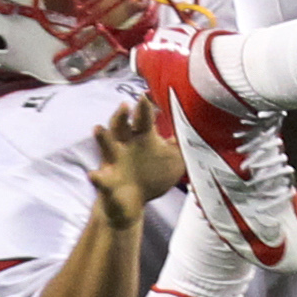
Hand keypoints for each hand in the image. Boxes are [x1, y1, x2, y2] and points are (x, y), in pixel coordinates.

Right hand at [89, 97, 182, 229]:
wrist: (130, 205)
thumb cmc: (152, 176)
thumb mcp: (173, 158)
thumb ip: (185, 142)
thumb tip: (203, 128)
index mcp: (142, 139)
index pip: (143, 118)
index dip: (145, 105)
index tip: (148, 92)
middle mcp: (126, 146)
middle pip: (122, 126)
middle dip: (123, 115)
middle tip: (127, 104)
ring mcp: (115, 163)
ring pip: (107, 147)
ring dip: (103, 138)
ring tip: (98, 128)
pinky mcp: (108, 183)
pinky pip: (101, 180)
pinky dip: (97, 178)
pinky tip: (93, 175)